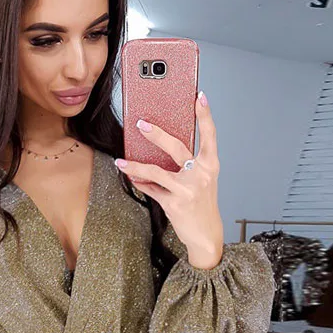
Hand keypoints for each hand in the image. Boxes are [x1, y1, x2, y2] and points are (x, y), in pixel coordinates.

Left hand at [115, 91, 223, 265]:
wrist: (206, 236)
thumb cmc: (202, 205)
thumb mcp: (202, 182)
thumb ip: (186, 165)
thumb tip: (161, 149)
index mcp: (210, 166)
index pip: (210, 136)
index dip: (205, 115)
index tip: (200, 97)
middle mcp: (201, 175)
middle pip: (176, 147)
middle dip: (156, 134)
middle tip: (141, 123)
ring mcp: (187, 189)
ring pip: (156, 171)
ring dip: (135, 165)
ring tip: (121, 161)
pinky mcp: (174, 203)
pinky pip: (151, 189)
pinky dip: (140, 183)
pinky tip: (132, 178)